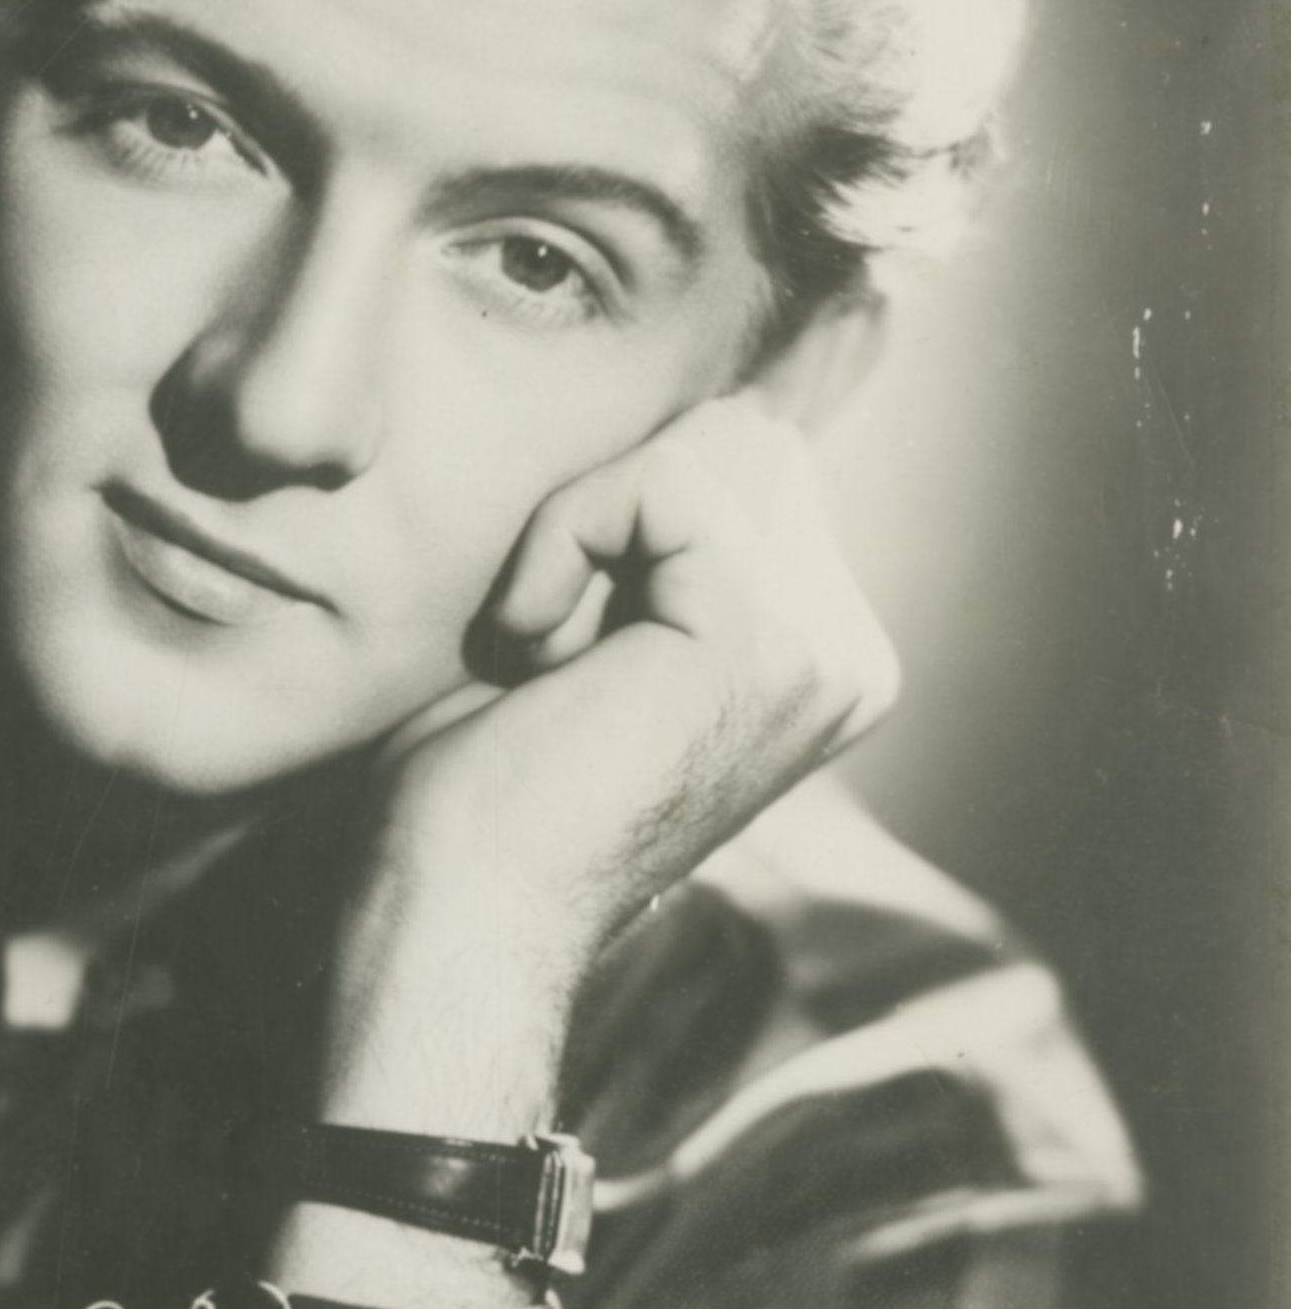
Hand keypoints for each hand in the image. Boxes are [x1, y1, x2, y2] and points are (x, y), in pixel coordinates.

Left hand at [324, 397, 897, 1143]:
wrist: (458, 912)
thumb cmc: (485, 788)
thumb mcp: (603, 622)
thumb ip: (674, 531)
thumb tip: (738, 395)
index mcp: (825, 653)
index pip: (744, 462)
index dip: (619, 514)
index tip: (565, 652)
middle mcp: (851, 652)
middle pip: (735, 437)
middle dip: (611, 512)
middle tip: (554, 653)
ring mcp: (827, 646)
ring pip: (698, 447)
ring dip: (580, 530)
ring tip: (553, 659)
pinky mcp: (769, 635)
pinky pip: (659, 479)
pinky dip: (563, 541)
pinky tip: (541, 656)